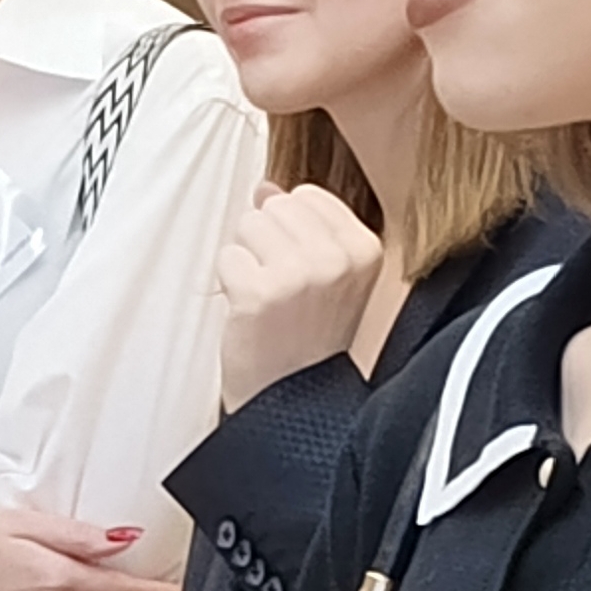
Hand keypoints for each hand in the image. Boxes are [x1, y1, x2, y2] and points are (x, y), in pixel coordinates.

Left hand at [216, 180, 387, 409]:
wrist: (297, 401)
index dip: (291, 231)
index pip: (307, 196)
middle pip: (274, 206)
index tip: (301, 270)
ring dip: (248, 261)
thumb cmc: (311, 341)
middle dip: (267, 243)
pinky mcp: (260, 292)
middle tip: (282, 290)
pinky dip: (230, 283)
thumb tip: (267, 188)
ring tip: (268, 300)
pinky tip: (251, 311)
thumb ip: (305, 226)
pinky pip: (227, 257)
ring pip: (248, 225)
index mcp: (364, 248)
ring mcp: (299, 274)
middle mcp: (337, 258)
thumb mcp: (329, 276)